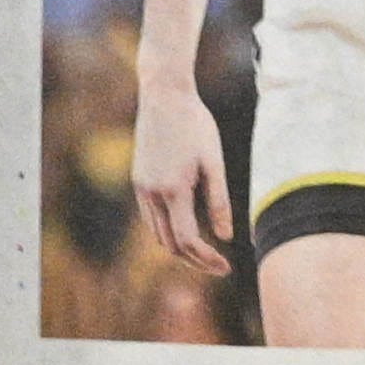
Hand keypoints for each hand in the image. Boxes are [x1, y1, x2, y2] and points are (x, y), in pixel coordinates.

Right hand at [132, 79, 235, 275]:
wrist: (164, 96)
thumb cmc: (196, 125)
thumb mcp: (214, 161)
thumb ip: (219, 201)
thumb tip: (226, 236)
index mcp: (173, 190)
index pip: (188, 240)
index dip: (207, 259)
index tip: (226, 267)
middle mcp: (151, 194)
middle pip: (169, 244)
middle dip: (194, 259)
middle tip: (219, 266)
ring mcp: (141, 188)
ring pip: (157, 233)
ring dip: (179, 247)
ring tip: (205, 251)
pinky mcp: (138, 181)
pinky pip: (151, 217)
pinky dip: (168, 229)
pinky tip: (187, 225)